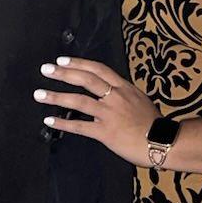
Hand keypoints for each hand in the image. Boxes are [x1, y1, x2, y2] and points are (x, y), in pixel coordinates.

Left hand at [34, 56, 158, 165]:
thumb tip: (111, 90)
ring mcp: (109, 114)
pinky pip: (80, 126)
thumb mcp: (140, 100)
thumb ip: (123, 94)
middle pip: (85, 79)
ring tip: (39, 94)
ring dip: (56, 96)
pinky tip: (49, 120)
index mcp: (124, 87)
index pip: (98, 69)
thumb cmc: (153, 124)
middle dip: (63, 73)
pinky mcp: (105, 132)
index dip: (78, 63)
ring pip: (78, 101)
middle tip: (46, 69)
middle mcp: (115, 97)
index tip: (62, 60)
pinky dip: (63, 123)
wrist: (163, 142)